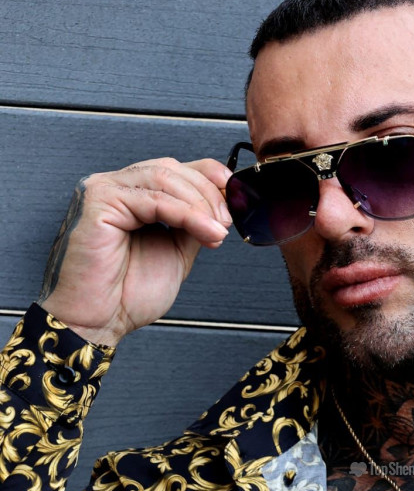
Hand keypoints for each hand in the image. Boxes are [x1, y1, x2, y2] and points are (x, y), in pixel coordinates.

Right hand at [38, 157, 231, 345]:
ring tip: (217, 231)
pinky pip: (152, 198)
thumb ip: (193, 225)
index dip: (210, 177)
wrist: (101, 321)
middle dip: (208, 194)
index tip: (237, 199)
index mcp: (133, 195)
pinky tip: (205, 231)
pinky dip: (186, 214)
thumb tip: (222, 207)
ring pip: (164, 177)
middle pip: (172, 169)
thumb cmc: (128, 294)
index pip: (175, 169)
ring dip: (200, 203)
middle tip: (226, 223)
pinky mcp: (99, 200)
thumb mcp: (176, 252)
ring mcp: (105, 190)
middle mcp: (117, 187)